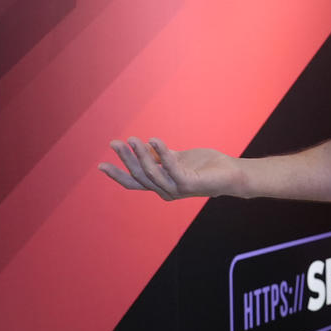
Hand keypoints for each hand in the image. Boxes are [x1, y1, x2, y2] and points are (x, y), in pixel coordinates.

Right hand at [99, 137, 240, 199]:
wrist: (231, 173)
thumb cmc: (205, 166)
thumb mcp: (177, 158)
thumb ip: (160, 156)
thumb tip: (142, 147)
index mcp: (161, 185)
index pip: (134, 182)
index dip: (117, 175)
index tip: (100, 165)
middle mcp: (166, 191)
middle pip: (139, 176)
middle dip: (125, 159)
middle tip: (115, 143)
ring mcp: (177, 189)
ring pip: (152, 172)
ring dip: (141, 154)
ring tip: (133, 139)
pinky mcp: (189, 183)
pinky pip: (171, 167)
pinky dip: (161, 153)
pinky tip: (155, 140)